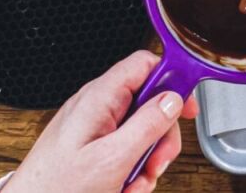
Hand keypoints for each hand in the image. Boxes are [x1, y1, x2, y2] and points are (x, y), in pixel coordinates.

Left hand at [4, 50, 198, 192]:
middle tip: (156, 162)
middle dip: (159, 136)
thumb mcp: (113, 158)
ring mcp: (94, 126)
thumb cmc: (57, 187)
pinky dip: (129, 170)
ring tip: (132, 183)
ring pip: (139, 131)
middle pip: (148, 103)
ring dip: (145, 161)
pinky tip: (121, 187)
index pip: (144, 64)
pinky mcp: (91, 146)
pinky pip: (124, 149)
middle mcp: (96, 106)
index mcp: (99, 97)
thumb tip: (172, 101)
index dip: (172, 78)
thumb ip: (146, 125)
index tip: (188, 103)